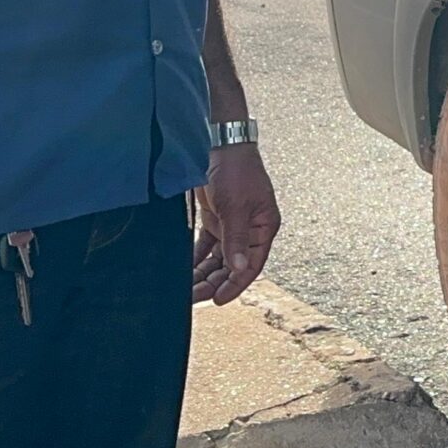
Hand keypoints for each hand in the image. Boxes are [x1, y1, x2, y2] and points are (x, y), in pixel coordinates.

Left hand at [192, 144, 280, 304]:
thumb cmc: (238, 172)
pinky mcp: (216, 220)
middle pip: (232, 265)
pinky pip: (206, 246)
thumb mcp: (236, 207)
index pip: (251, 265)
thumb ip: (236, 239)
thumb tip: (239, 268)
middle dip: (214, 282)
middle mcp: (250, 231)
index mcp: (263, 228)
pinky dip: (196, 258)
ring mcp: (232, 226)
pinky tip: (184, 269)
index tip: (218, 300)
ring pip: (218, 258)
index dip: (235, 284)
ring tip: (186, 289)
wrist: (222, 146)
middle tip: (193, 298)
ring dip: (203, 273)